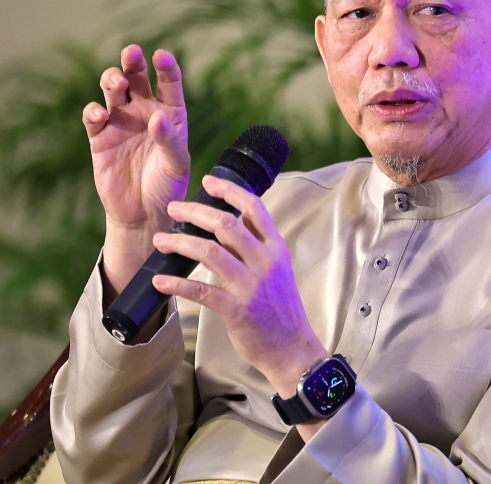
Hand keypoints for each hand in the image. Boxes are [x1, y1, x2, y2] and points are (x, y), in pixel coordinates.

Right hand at [84, 45, 189, 294]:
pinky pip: (93, 115)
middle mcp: (145, 112)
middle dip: (132, 62)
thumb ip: (169, 140)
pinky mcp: (100, 137)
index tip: (161, 56)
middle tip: (132, 53)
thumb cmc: (168, 187)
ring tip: (117, 82)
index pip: (169, 83)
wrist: (144, 213)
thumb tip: (157, 116)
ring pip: (113, 90)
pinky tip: (100, 113)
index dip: (166, 67)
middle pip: (137, 78)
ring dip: (112, 79)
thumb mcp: (177, 164)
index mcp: (171, 114)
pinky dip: (94, 110)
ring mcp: (121, 122)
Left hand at [150, 175, 327, 397]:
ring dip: (181, 242)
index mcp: (276, 249)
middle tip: (174, 207)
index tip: (208, 181)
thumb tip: (231, 225)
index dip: (230, 191)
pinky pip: (201, 291)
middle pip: (227, 224)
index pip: (255, 209)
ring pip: (211, 252)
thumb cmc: (281, 309)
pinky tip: (160, 280)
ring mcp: (251, 285)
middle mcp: (265, 262)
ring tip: (160, 239)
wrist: (292, 347)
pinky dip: (177, 284)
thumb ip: (258, 248)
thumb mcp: (278, 271)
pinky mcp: (237, 308)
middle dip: (196, 212)